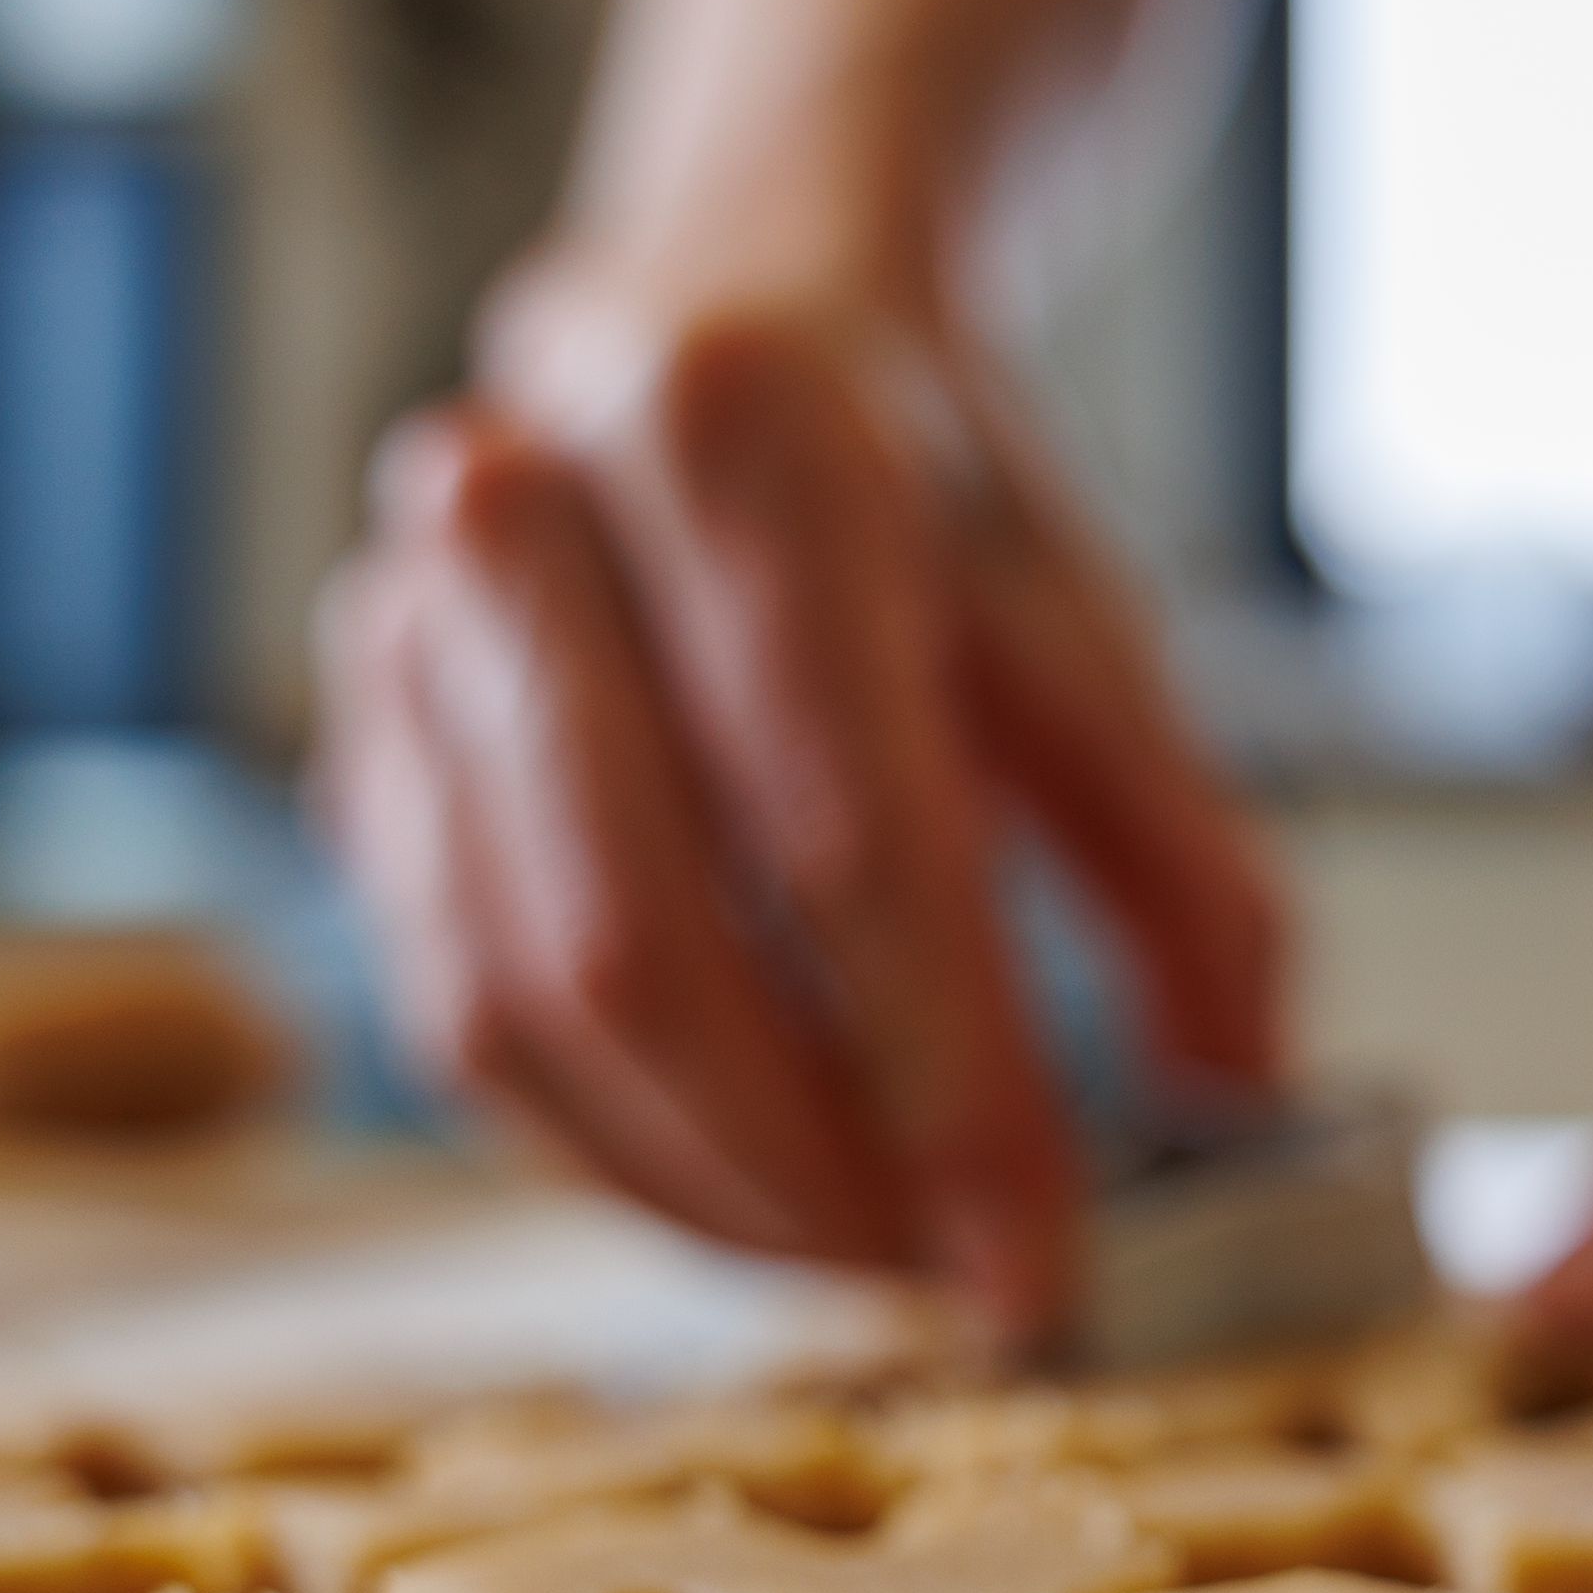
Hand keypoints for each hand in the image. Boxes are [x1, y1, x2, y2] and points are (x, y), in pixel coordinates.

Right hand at [318, 265, 1288, 1342]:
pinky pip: (455, 1018)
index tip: (1046, 1258)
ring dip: (707, 1185)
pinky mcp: (358, 756)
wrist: (712, 312)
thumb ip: (1176, 860)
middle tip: (955, 1280)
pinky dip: (608, 1148)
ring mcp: (400, 636)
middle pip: (648, 944)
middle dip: (817, 1168)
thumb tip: (1235, 1097)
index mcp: (741, 440)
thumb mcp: (1085, 626)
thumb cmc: (910, 491)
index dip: (951, 1081)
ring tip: (867, 1252)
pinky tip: (744, 1190)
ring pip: (522, 1007)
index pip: (843, 833)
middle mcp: (525, 516)